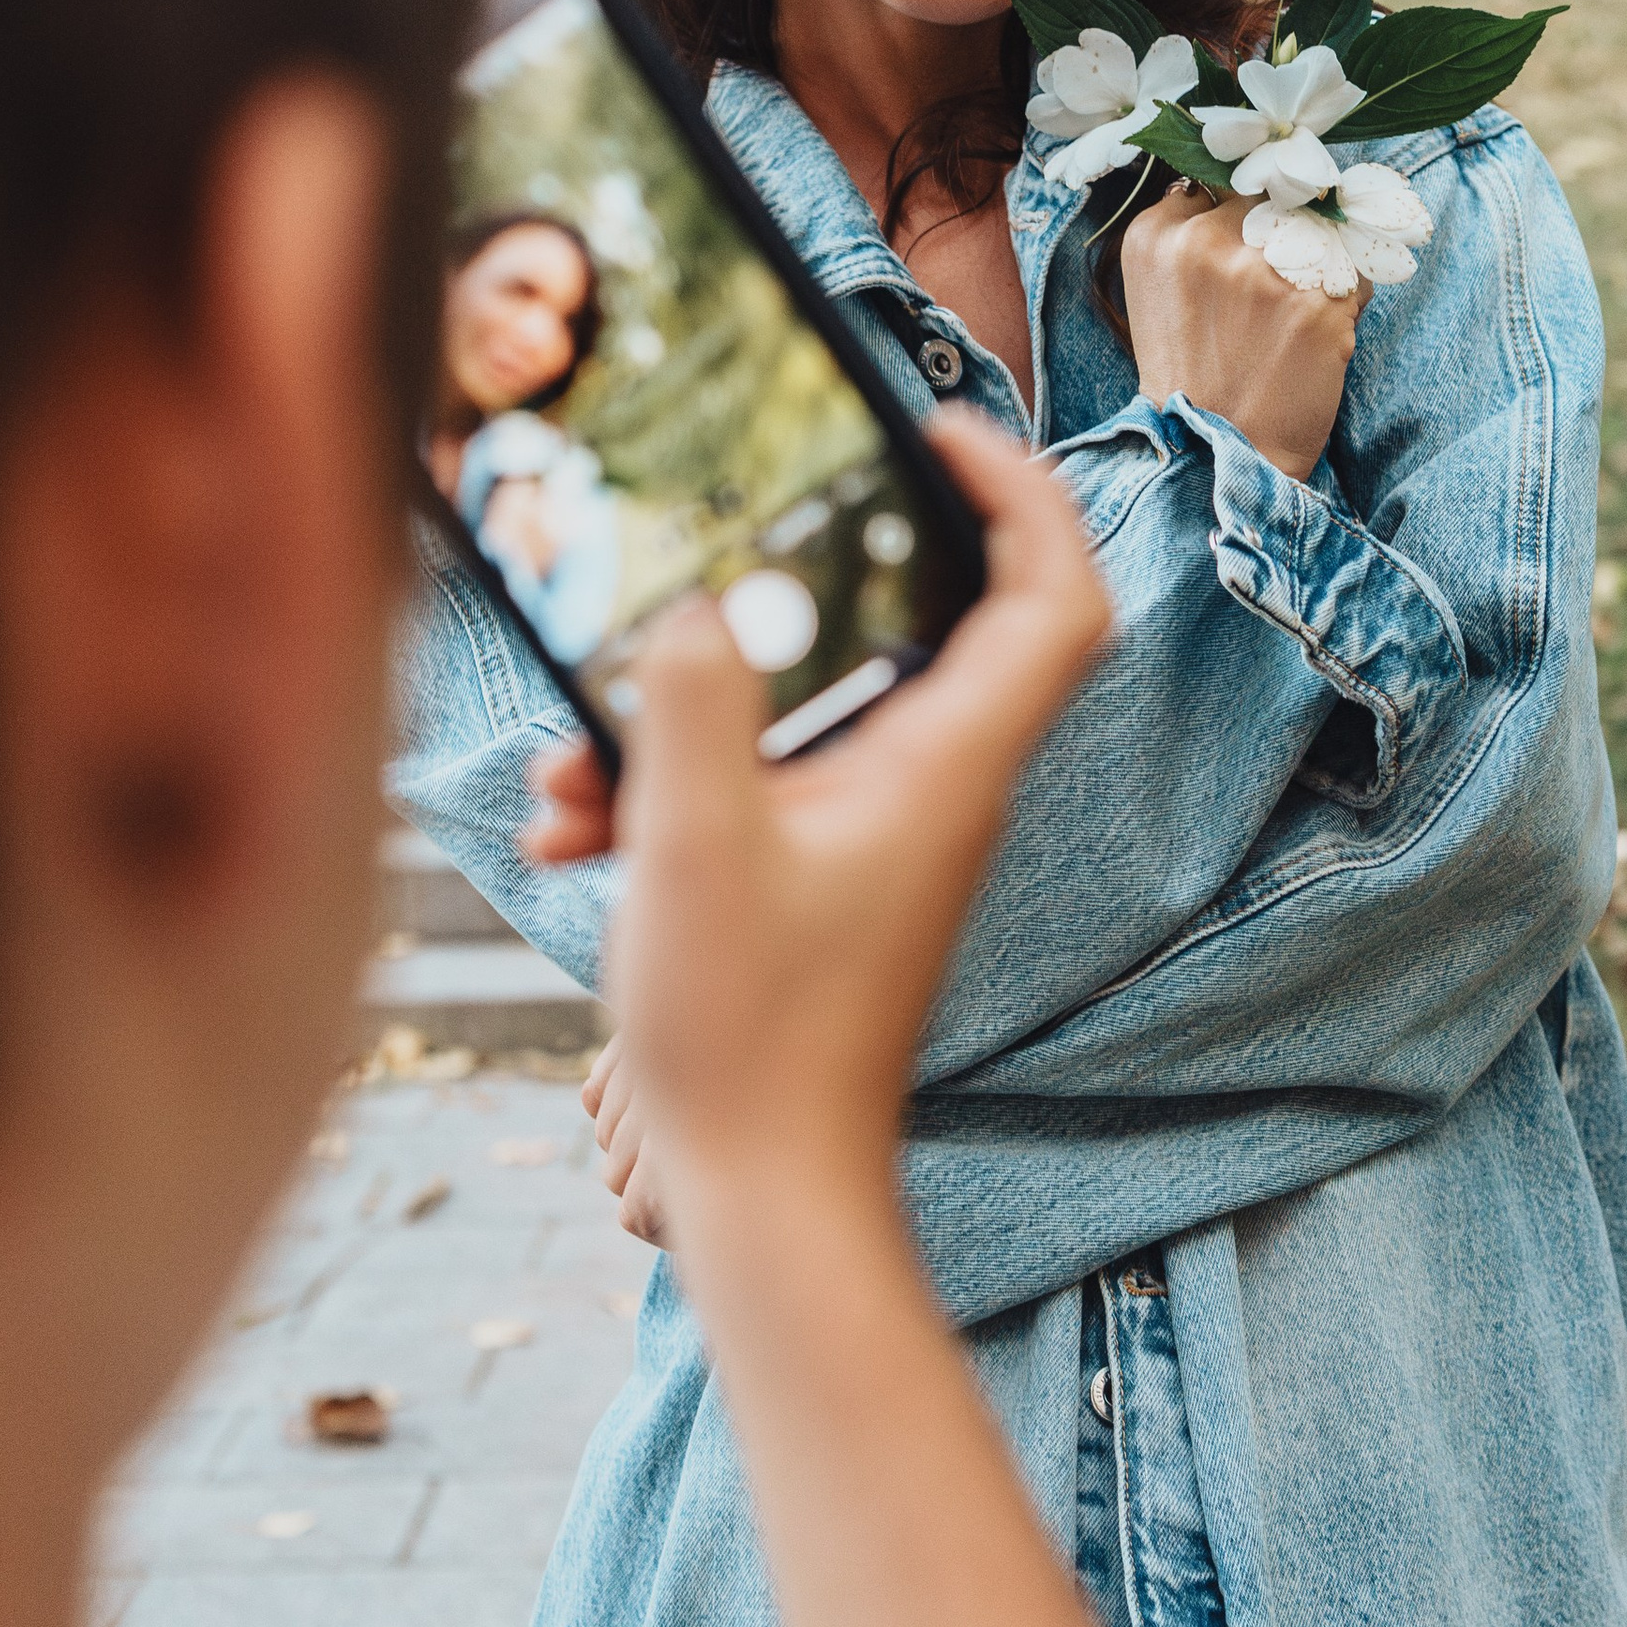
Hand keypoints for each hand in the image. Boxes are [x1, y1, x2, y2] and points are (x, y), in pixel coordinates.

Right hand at [529, 412, 1106, 1256]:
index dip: (1022, 494)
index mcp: (945, 766)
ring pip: (797, 712)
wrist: (763, 1194)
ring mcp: (878, 833)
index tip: (937, 432)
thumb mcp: (694, 848)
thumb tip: (698, 609)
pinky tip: (573, 829)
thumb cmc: (750, 1039)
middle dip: (784, 594)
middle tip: (712, 546)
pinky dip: (666, 785)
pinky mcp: (820, 873)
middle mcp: (931, 788)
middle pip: (908, 627)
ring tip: (574, 775)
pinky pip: (752, 781)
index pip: (1053, 598)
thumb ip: (690, 708)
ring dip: (681, 711)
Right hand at [1119, 183, 1365, 483]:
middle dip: (1284, 235)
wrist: (1217, 456)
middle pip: (1272, 201)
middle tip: (1271, 294)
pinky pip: (1358, 271)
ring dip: (1321, 265)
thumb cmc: (1192, 376)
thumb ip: (1189, 232)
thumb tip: (1257, 186)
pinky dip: (1349, 299)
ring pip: (1321, 229)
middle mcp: (1205, 243)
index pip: (1220, 184)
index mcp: (1156, 236)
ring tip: (1293, 321)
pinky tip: (1318, 337)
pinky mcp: (1317, 302)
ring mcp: (1264, 270)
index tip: (1244, 249)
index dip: (1241, 217)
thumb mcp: (1160, 293)